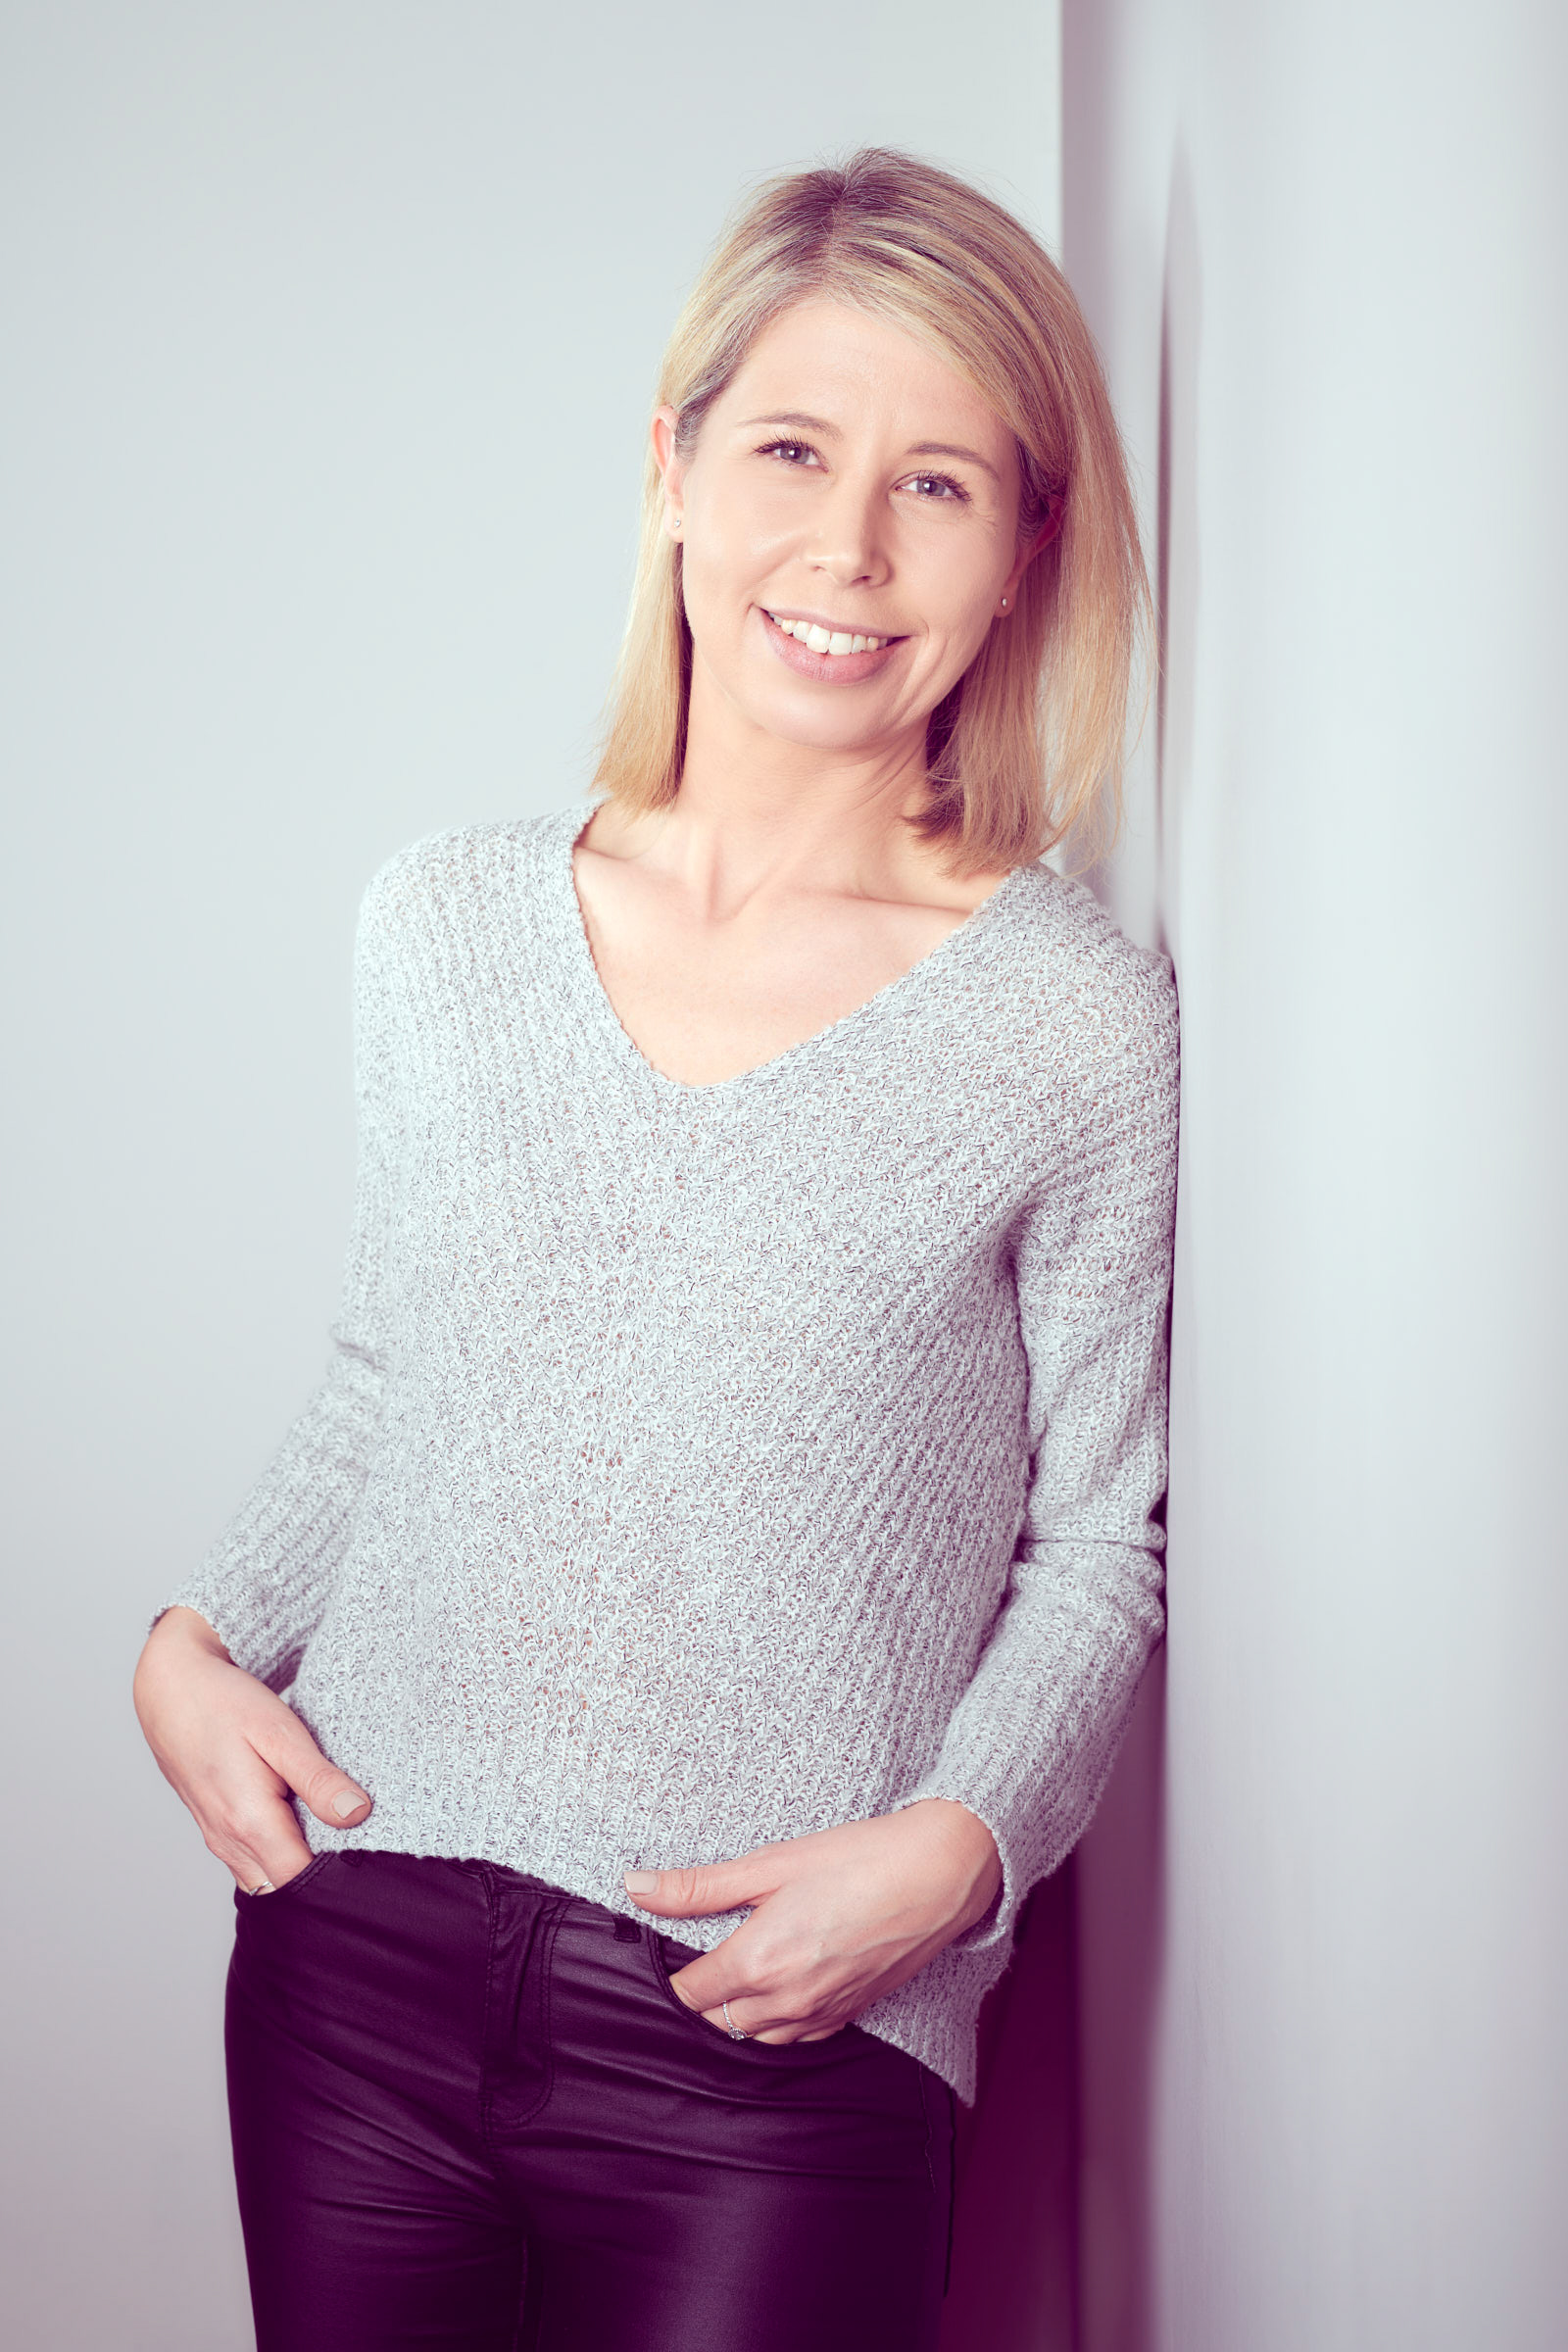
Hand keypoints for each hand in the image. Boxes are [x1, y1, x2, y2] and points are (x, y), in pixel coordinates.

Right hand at [133, 1605, 370, 1892]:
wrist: (172, 1690)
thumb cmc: (227, 1705)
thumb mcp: (280, 1732)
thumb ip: (317, 1779)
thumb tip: (356, 1814)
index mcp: (249, 1822)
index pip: (301, 1881)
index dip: (337, 1878)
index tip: (368, 1858)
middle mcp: (230, 1842)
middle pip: (284, 1889)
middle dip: (320, 1880)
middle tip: (357, 1849)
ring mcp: (219, 1840)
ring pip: (266, 1879)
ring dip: (297, 1868)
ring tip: (331, 1837)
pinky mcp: (216, 1831)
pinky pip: (252, 1863)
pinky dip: (277, 1857)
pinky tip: (302, 1827)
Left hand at [623, 1799, 1001, 2043]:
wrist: (938, 1873)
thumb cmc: (857, 1859)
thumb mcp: (770, 1863)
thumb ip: (699, 1886)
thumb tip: (636, 1886)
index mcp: (759, 1962)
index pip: (688, 1993)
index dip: (671, 1972)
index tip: (668, 1949)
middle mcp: (787, 2000)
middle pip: (716, 2020)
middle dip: (701, 1993)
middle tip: (701, 1953)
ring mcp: (822, 2012)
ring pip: (756, 2036)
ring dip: (739, 2011)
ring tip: (738, 1968)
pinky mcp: (850, 2013)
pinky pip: (798, 2037)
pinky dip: (778, 2021)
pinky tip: (781, 1985)